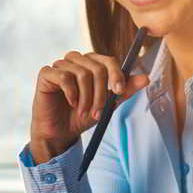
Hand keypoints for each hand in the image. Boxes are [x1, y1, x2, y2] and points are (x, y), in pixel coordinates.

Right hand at [29, 50, 149, 162]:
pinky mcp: (46, 73)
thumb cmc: (83, 116)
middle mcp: (77, 61)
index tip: (118, 92)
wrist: (61, 132)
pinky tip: (71, 103)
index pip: (109, 61)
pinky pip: (64, 76)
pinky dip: (71, 93)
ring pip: (81, 73)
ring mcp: (60, 65)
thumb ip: (124, 90)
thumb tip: (146, 78)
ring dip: (86, 97)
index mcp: (92, 64)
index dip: (116, 75)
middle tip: (97, 113)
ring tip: (84, 112)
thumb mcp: (107, 104)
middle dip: (101, 93)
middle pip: (97, 67)